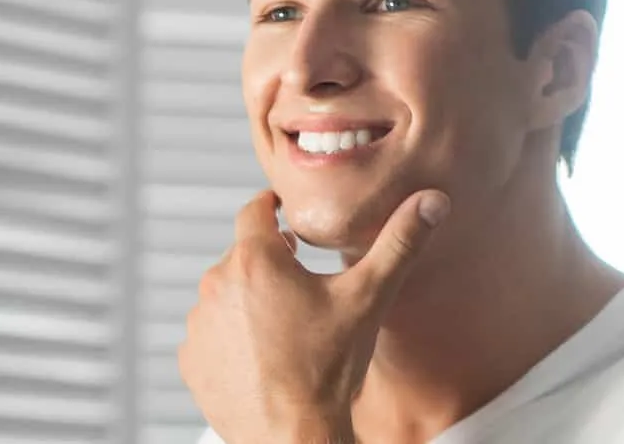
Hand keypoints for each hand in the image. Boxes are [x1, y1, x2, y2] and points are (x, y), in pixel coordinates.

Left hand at [179, 189, 449, 443]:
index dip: (271, 206)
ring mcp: (200, 324)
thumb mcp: (368, 298)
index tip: (283, 213)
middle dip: (270, 265)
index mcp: (256, 261)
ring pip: (226, 296)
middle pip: (243, 257)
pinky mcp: (192, 359)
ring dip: (249, 302)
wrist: (294, 437)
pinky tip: (263, 355)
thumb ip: (399, 244)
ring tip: (285, 329)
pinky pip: (212, 334)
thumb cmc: (328, 371)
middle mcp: (217, 286)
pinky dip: (232, 338)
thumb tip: (431, 203)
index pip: (254, 210)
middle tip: (301, 286)